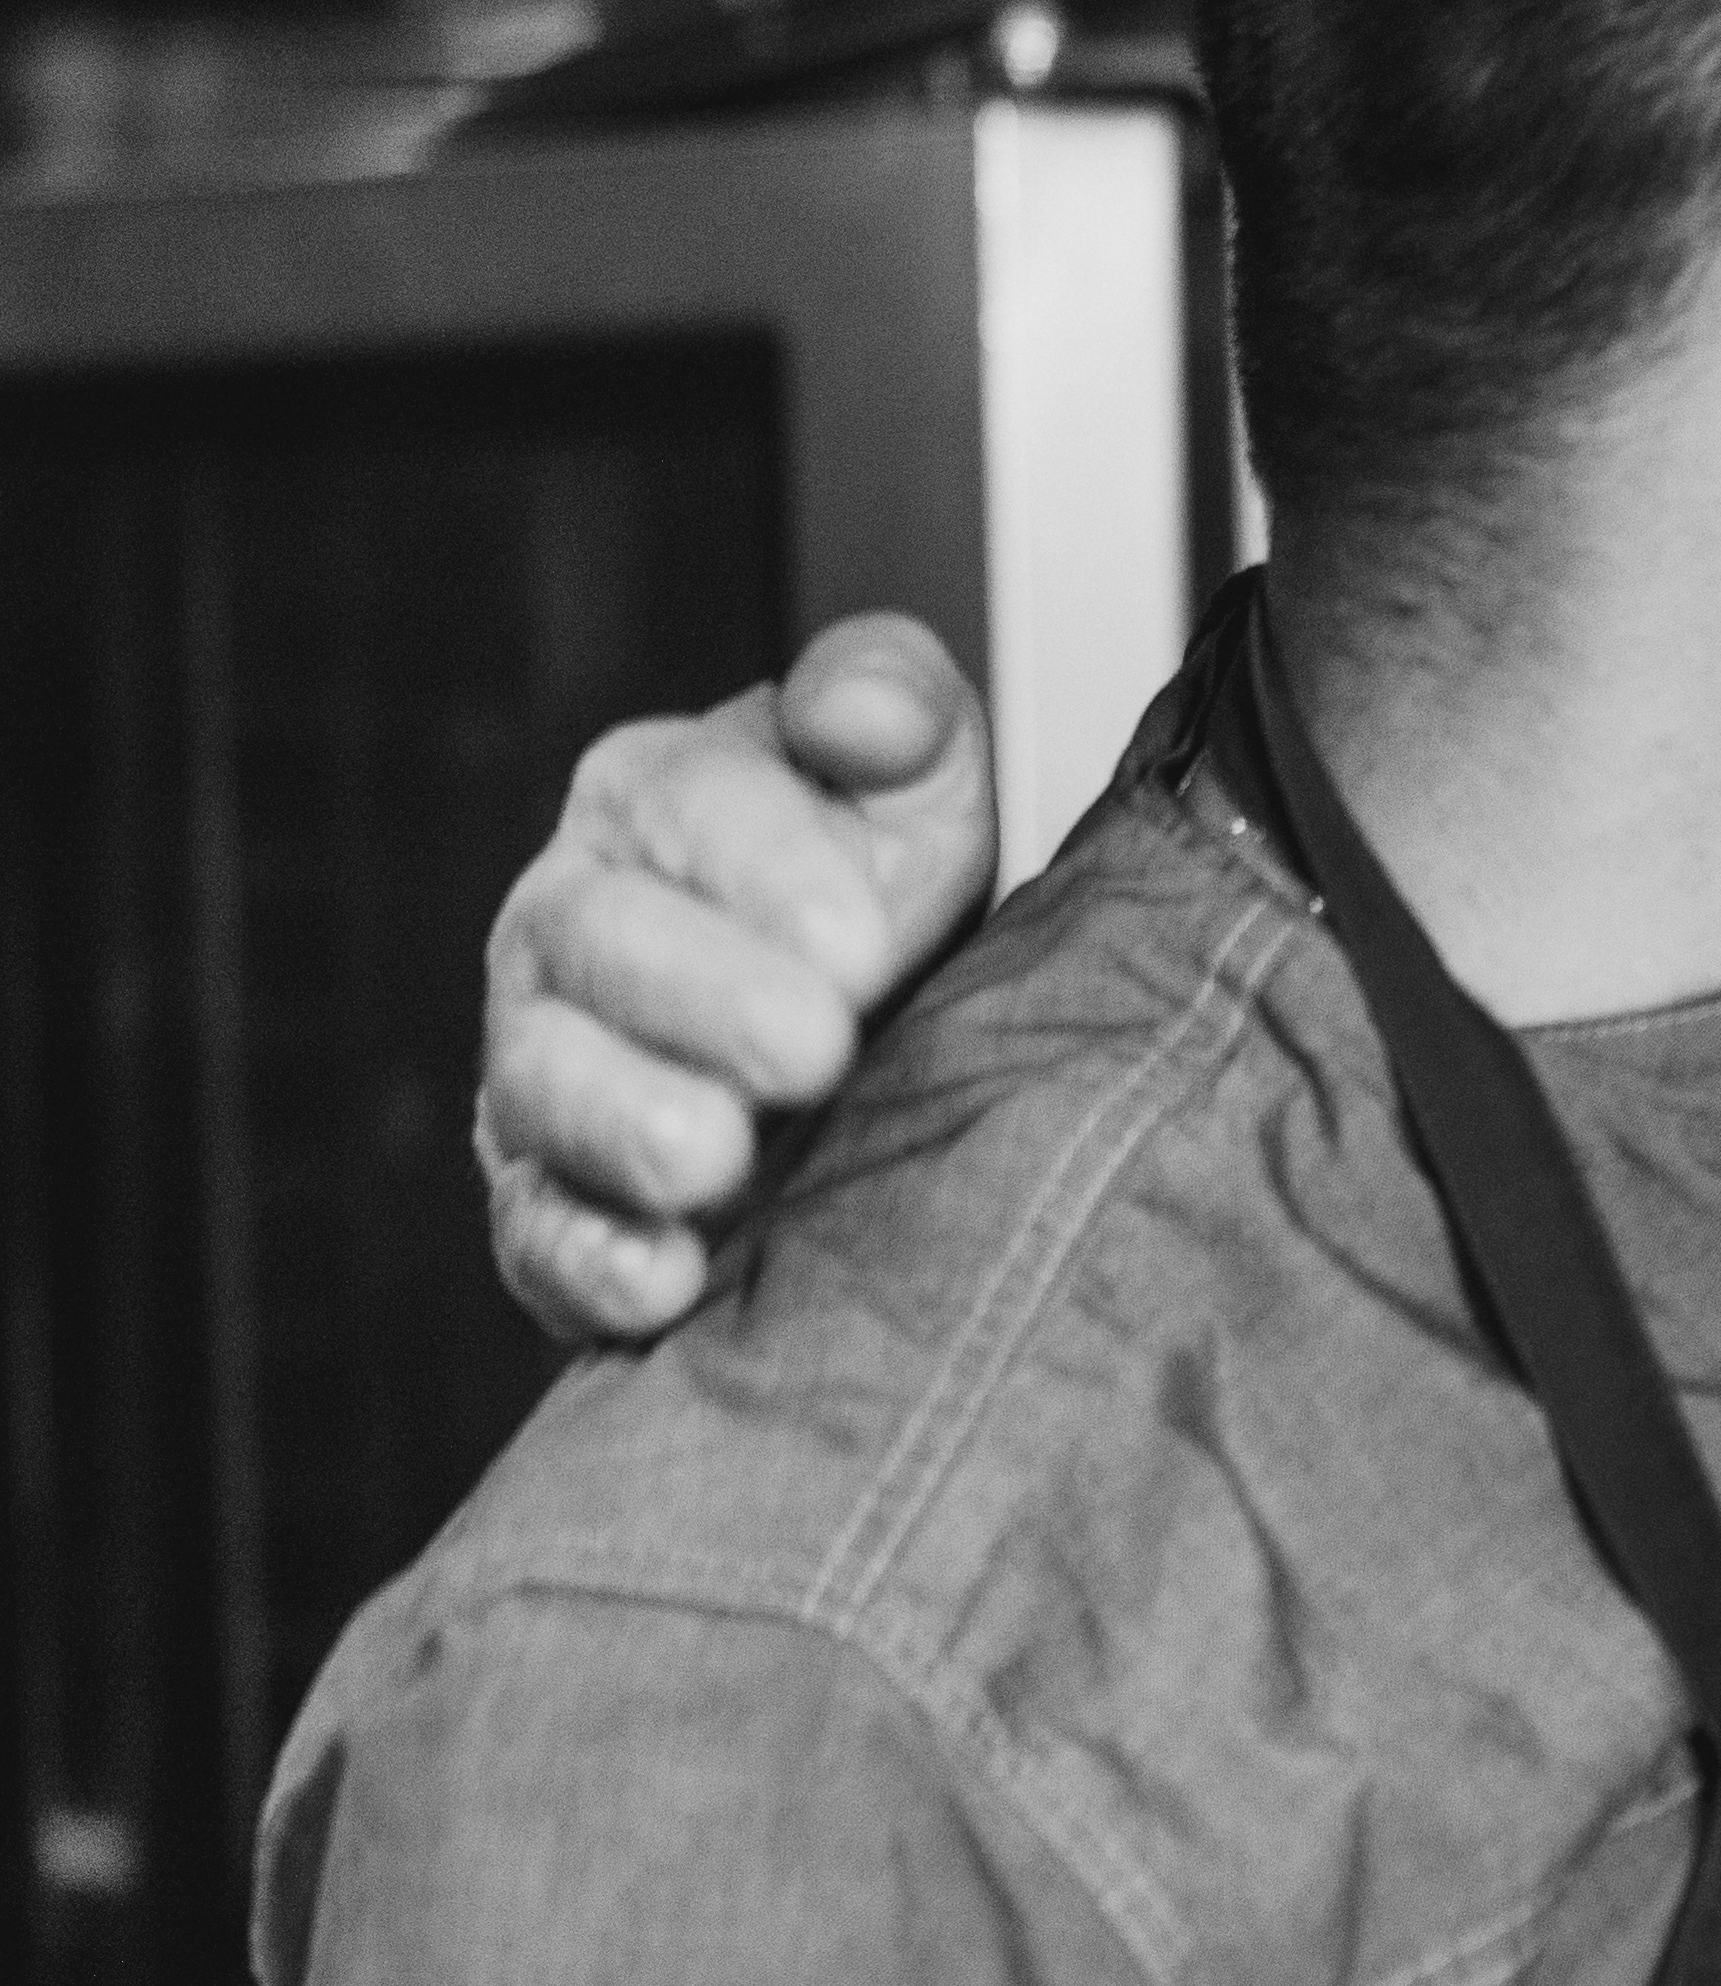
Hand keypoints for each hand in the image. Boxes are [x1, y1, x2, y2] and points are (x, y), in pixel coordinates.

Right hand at [479, 614, 1003, 1343]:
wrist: (872, 1059)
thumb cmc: (875, 902)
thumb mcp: (916, 785)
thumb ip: (895, 707)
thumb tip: (865, 710)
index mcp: (655, 802)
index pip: (688, 803)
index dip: (767, 867)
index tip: (860, 940)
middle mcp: (573, 927)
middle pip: (596, 942)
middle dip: (701, 996)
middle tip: (813, 1046)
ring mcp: (549, 1069)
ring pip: (542, 1087)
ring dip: (623, 1126)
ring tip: (715, 1158)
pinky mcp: (556, 1206)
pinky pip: (539, 1234)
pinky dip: (589, 1259)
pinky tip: (660, 1278)